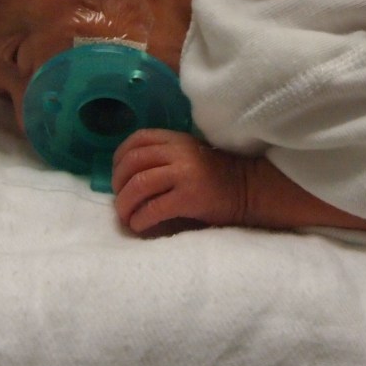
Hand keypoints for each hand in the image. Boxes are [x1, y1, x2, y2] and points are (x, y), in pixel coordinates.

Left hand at [112, 129, 247, 234]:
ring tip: (127, 217)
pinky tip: (140, 225)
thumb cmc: (215, 177)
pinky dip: (139, 220)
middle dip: (118, 185)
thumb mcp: (189, 155)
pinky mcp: (189, 197)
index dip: (119, 158)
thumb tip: (126, 177)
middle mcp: (179, 152)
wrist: (247, 190)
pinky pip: (153, 209)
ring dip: (124, 205)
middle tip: (121, 201)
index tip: (119, 177)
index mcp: (177, 139)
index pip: (137, 139)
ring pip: (138, 185)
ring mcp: (185, 174)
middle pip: (132, 163)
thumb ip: (163, 157)